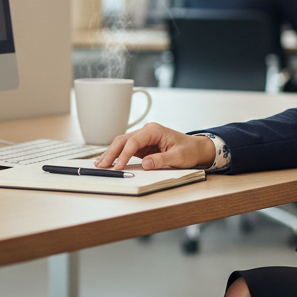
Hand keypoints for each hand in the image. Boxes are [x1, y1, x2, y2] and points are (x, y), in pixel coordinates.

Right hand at [95, 123, 215, 170]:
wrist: (196, 149)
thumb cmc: (189, 150)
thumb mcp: (178, 157)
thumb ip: (161, 160)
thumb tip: (145, 164)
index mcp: (154, 130)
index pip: (134, 141)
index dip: (124, 155)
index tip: (119, 166)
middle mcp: (146, 132)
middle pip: (123, 140)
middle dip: (111, 153)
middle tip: (102, 165)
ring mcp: (143, 139)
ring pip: (122, 144)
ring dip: (111, 154)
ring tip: (100, 164)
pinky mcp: (142, 146)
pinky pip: (126, 149)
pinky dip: (117, 156)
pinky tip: (109, 162)